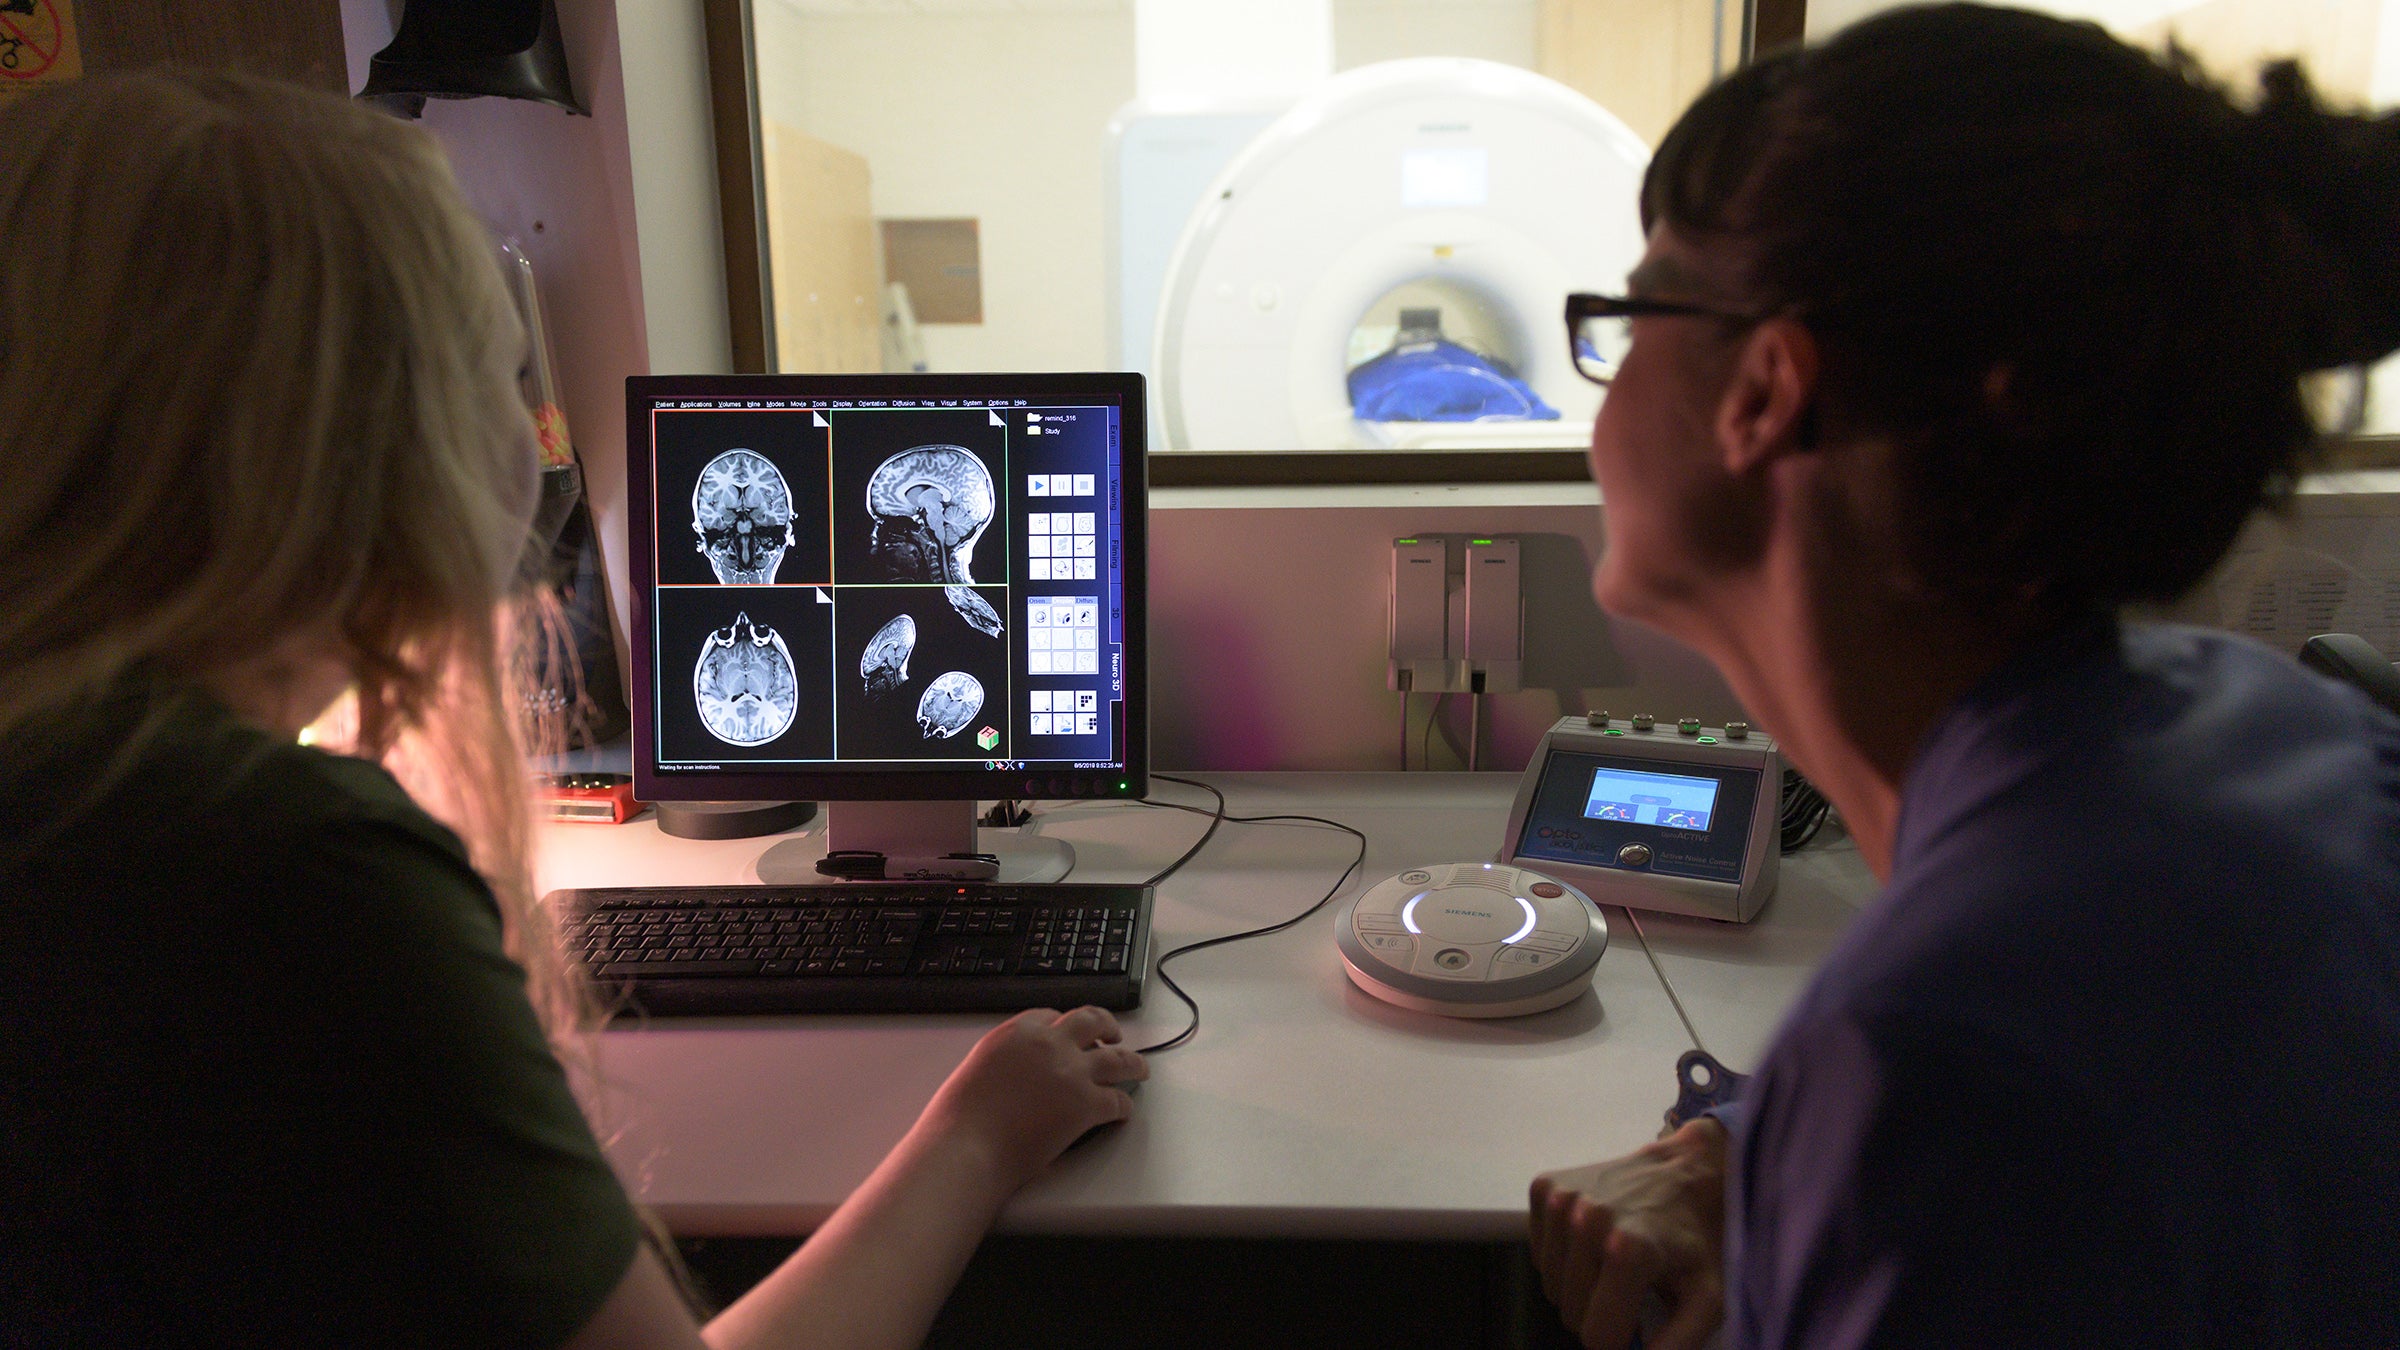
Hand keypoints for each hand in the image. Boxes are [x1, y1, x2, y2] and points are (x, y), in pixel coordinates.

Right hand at [915, 1006, 1148, 1190]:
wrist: (966, 1147)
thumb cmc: (959, 1118)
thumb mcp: (976, 1069)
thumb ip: (1004, 1062)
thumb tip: (1015, 1075)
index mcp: (1017, 1031)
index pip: (1051, 1015)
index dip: (1066, 1025)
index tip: (1073, 1033)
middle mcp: (1049, 1043)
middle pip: (1091, 1022)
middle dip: (1107, 1027)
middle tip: (1114, 1036)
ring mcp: (1072, 1072)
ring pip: (1118, 1058)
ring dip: (1133, 1062)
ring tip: (1140, 1068)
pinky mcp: (1087, 1104)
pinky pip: (1118, 1100)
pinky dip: (1124, 1106)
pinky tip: (1124, 1111)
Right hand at [1529, 1118, 1728, 1349]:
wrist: (1686, 1170)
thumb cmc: (1698, 1237)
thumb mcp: (1708, 1297)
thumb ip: (1678, 1343)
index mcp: (1628, 1249)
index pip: (1597, 1337)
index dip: (1620, 1340)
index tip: (1638, 1323)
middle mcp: (1586, 1220)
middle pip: (1570, 1313)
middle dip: (1598, 1313)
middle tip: (1629, 1288)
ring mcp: (1561, 1200)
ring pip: (1552, 1287)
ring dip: (1580, 1286)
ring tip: (1612, 1261)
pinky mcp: (1544, 1188)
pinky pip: (1540, 1254)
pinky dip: (1563, 1258)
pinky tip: (1593, 1240)